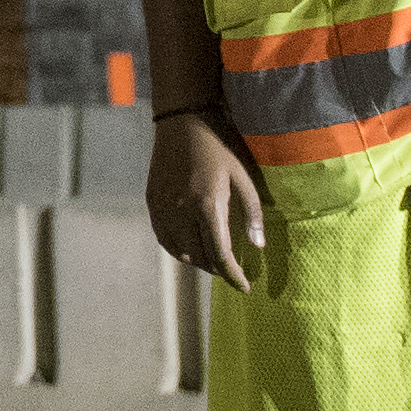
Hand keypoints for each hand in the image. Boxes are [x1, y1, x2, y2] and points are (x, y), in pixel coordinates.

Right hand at [147, 111, 270, 291]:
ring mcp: (163, 207)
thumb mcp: (244, 178)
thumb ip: (252, 215)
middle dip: (218, 269)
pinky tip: (189, 247)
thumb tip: (257, 247)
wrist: (182, 122)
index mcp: (207, 205)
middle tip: (232, 270)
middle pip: (199, 257)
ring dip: (197, 261)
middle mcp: (182, 211)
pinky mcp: (152, 202)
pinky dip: (177, 249)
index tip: (245, 288)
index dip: (233, 276)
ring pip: (179, 251)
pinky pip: (163, 238)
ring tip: (212, 259)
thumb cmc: (219, 148)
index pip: (220, 255)